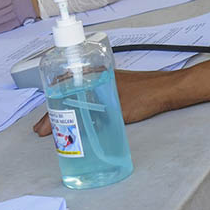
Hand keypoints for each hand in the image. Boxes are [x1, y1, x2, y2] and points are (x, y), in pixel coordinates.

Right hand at [33, 70, 175, 135]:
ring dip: (65, 109)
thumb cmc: (144, 96)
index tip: (42, 127)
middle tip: (45, 128)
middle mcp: (95, 75)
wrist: (166, 90)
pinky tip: (77, 118)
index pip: (61, 90)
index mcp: (92, 75)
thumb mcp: (116, 111)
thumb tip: (78, 135)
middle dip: (53, 110)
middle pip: (65, 92)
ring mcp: (103, 82)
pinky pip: (87, 96)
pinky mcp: (112, 88)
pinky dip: (78, 106)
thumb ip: (96, 120)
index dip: (50, 111)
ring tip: (56, 125)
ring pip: (75, 94)